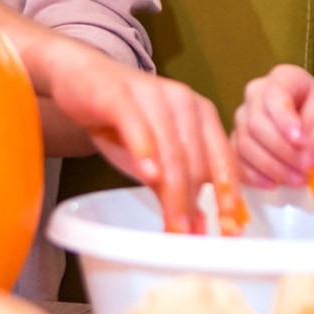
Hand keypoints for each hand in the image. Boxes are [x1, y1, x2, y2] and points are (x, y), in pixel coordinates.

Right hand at [39, 39, 246, 236]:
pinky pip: (137, 124)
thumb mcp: (153, 157)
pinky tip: (147, 174)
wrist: (82, 77)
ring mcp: (154, 95)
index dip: (229, 195)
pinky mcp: (120, 94)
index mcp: (202, 115)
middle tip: (187, 235)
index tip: (231, 228)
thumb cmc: (121, 121)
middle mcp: (185, 102)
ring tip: (173, 224)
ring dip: (172, 192)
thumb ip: (175, 186)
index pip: (224, 159)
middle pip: (196, 161)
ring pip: (170, 150)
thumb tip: (198, 227)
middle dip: (193, 203)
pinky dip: (144, 151)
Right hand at [232, 65, 313, 188]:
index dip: (286, 120)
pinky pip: (237, 160)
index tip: (303, 141)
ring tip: (299, 180)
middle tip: (307, 167)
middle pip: (257, 123)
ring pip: (246, 143)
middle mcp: (255, 94)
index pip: (275, 95)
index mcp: (281, 78)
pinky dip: (255, 175)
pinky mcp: (235, 142)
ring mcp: (242, 118)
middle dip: (283, 149)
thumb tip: (311, 150)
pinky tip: (274, 184)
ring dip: (273, 166)